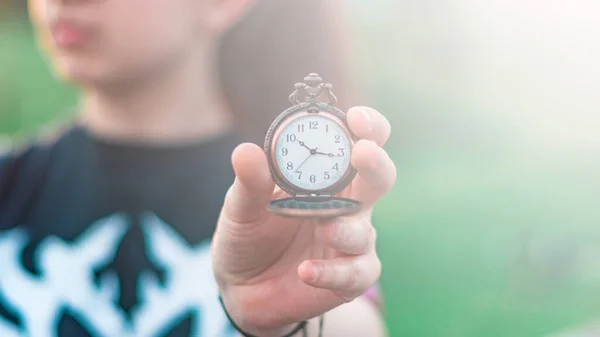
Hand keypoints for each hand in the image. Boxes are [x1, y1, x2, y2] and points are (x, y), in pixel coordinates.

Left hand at [212, 107, 395, 335]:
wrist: (241, 286)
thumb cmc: (249, 234)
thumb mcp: (242, 206)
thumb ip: (249, 182)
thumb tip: (246, 151)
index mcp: (327, 177)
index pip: (359, 143)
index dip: (368, 127)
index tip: (356, 119)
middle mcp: (346, 205)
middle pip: (379, 178)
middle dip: (376, 164)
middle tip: (362, 154)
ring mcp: (350, 241)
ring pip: (365, 231)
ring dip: (347, 229)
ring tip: (324, 228)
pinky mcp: (348, 278)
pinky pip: (354, 274)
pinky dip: (332, 273)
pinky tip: (306, 271)